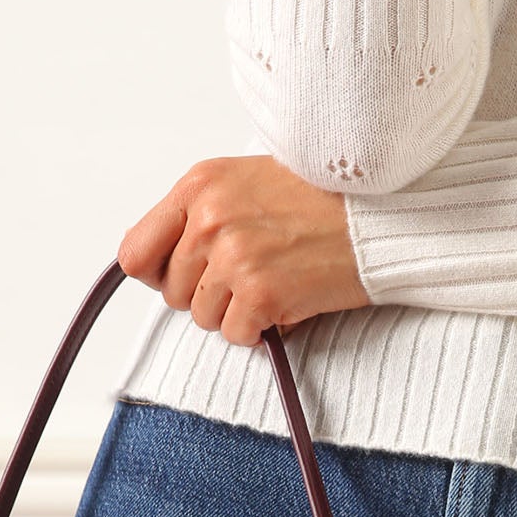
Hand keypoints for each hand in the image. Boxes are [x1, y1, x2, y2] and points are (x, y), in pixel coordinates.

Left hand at [118, 157, 371, 347]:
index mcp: (199, 186)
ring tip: (275, 281)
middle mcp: (209, 219)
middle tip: (250, 276)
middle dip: (209, 294)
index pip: (135, 251)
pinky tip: (288, 299)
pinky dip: (261, 329)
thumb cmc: (323, 197)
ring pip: (203, 317)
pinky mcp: (261, 293)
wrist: (381, 214)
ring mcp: (234, 257)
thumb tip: (165, 261)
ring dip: (236, 312)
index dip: (158, 274)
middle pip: (173, 292)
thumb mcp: (247, 181)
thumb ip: (201, 214)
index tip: (184, 277)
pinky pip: (236, 335)